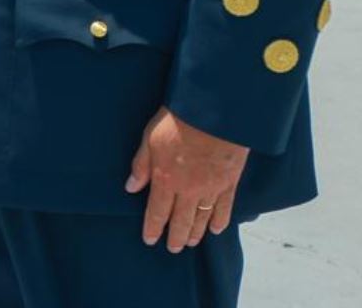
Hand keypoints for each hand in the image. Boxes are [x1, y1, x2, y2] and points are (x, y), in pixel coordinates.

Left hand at [127, 107, 249, 251]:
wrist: (214, 112)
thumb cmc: (178, 120)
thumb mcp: (150, 138)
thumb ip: (141, 165)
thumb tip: (131, 187)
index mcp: (166, 179)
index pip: (157, 212)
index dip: (153, 228)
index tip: (150, 240)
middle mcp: (189, 190)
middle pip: (181, 221)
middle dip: (176, 237)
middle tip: (173, 248)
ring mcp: (211, 188)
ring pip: (202, 218)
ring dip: (196, 233)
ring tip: (190, 243)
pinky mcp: (229, 182)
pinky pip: (225, 208)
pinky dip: (220, 221)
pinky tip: (216, 229)